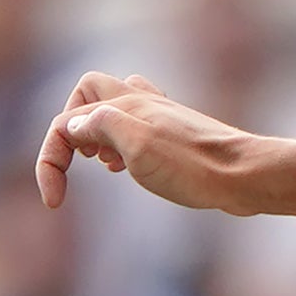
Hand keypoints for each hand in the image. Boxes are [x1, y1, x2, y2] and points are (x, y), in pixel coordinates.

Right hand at [35, 73, 258, 214]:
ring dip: (97, 132)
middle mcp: (141, 102)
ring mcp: (160, 117)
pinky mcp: (175, 135)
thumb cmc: (194, 166)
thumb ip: (101, 127)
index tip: (55, 201)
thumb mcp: (137, 147)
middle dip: (73, 125)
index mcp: (125, 104)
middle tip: (79, 160)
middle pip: (89, 93)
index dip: (51, 159)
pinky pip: (136, 124)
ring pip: (114, 106)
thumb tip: (73, 125)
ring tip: (101, 164)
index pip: (68, 120)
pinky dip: (120, 140)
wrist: (245, 175)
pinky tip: (125, 166)